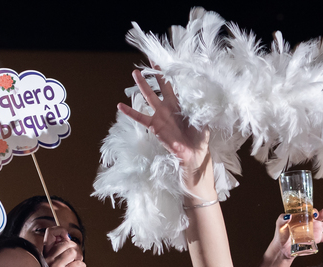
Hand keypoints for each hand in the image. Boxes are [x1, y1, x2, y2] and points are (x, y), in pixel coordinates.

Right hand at [43, 234, 85, 266]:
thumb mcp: (63, 260)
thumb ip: (63, 248)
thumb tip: (66, 235)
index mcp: (46, 254)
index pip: (50, 233)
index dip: (61, 231)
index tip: (67, 236)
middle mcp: (47, 259)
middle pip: (66, 243)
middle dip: (76, 249)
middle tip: (76, 258)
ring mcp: (53, 266)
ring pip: (72, 252)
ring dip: (79, 258)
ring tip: (77, 265)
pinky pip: (77, 262)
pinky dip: (82, 266)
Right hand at [118, 69, 211, 186]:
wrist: (194, 152)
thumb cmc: (199, 136)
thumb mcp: (203, 117)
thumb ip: (199, 105)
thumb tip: (199, 90)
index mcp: (180, 103)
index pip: (174, 84)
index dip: (170, 73)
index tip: (165, 61)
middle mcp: (169, 106)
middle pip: (160, 85)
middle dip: (154, 72)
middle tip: (149, 59)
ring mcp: (160, 115)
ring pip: (149, 96)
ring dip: (142, 84)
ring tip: (135, 72)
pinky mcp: (154, 125)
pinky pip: (140, 117)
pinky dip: (129, 112)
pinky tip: (119, 105)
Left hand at [269, 199, 322, 261]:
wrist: (283, 249)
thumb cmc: (281, 235)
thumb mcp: (280, 225)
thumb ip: (282, 219)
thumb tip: (287, 216)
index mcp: (305, 216)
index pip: (313, 210)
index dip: (314, 211)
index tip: (314, 215)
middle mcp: (313, 222)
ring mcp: (317, 230)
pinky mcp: (317, 240)